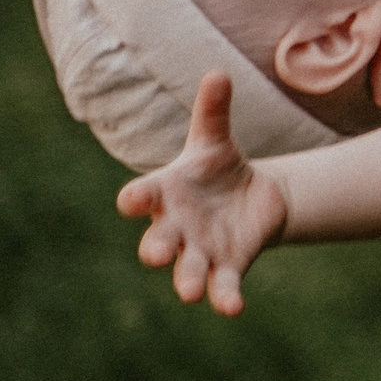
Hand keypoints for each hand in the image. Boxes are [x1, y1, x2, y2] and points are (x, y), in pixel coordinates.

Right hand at [116, 72, 289, 315]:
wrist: (249, 197)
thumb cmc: (218, 168)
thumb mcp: (215, 140)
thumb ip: (213, 112)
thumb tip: (219, 72)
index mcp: (166, 193)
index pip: (144, 195)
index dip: (137, 197)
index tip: (130, 200)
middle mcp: (175, 227)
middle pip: (159, 240)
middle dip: (156, 247)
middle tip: (154, 255)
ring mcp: (198, 250)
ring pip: (187, 269)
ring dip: (187, 280)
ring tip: (188, 293)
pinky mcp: (226, 265)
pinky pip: (223, 285)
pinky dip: (225, 297)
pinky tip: (233, 308)